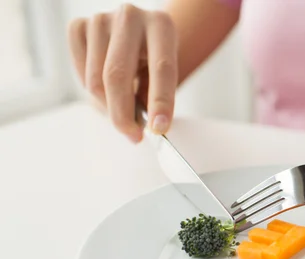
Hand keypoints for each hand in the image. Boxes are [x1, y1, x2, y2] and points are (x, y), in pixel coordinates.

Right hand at [68, 4, 177, 142]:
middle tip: (133, 136)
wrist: (140, 35)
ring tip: (124, 110)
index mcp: (161, 25)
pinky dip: (92, 92)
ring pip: (94, 80)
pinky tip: (107, 90)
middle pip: (116, 76)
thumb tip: (145, 128)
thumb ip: (155, 97)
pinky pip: (80, 74)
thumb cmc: (154, 58)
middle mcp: (130, 16)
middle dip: (123, 115)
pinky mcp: (79, 26)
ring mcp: (100, 19)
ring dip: (108, 107)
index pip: (161, 68)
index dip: (160, 102)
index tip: (159, 129)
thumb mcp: (165, 75)